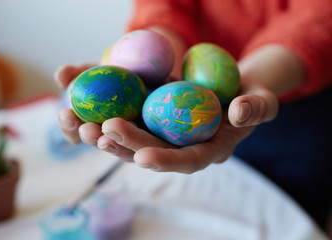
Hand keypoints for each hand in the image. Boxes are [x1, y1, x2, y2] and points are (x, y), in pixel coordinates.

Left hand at [55, 64, 277, 172]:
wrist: (230, 87)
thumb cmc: (249, 96)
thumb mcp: (261, 99)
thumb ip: (257, 108)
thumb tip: (240, 112)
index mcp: (206, 149)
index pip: (185, 160)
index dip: (165, 161)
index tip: (144, 158)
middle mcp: (178, 145)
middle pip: (149, 151)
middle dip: (124, 146)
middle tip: (101, 133)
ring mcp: (161, 130)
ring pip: (129, 138)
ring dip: (103, 133)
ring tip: (80, 124)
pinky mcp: (149, 113)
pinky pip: (125, 112)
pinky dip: (102, 109)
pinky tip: (81, 101)